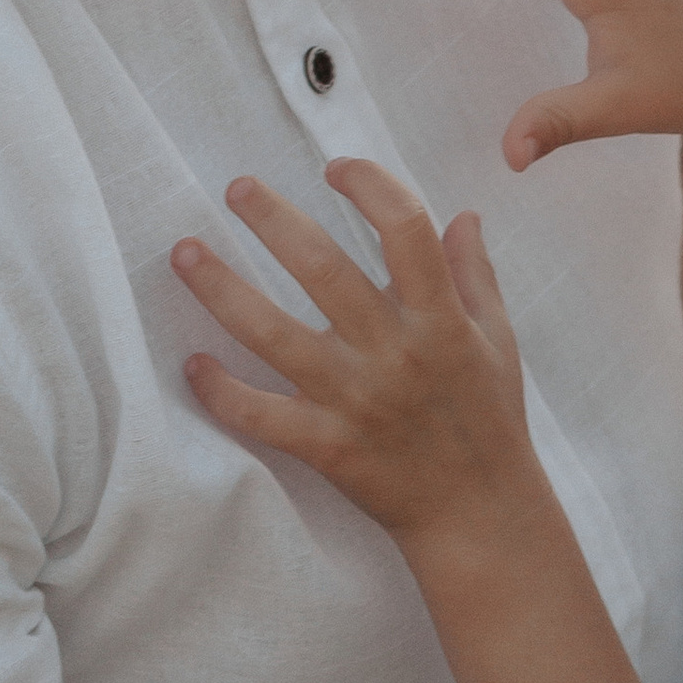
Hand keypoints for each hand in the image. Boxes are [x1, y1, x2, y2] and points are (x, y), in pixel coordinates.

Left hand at [175, 159, 535, 543]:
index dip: (369, 185)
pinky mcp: (329, 446)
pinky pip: (262, 416)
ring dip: (222, 289)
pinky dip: (223, 392)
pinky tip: (194, 364)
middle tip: (236, 188)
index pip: (405, 230)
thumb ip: (475, 276)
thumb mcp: (498, 342)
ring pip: (273, 335)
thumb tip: (464, 215)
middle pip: (323, 269)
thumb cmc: (490, 422)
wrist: (481, 514)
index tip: (336, 168)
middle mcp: (395, 353)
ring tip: (183, 252)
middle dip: (272, 219)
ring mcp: (357, 401)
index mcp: (441, 321)